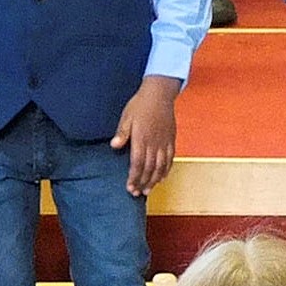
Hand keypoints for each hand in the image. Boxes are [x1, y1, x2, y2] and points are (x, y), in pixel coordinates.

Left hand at [111, 75, 178, 196]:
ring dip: (155, 179)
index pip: (138, 163)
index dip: (134, 177)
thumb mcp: (127, 116)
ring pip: (161, 165)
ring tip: (149, 189)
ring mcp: (164, 140)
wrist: (160, 92)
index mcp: (142, 138)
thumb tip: (114, 145)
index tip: (129, 188)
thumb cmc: (141, 104)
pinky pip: (171, 157)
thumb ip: (122, 133)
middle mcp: (155, 142)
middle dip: (143, 182)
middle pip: (150, 167)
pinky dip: (167, 169)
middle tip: (137, 193)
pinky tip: (163, 176)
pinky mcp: (171, 138)